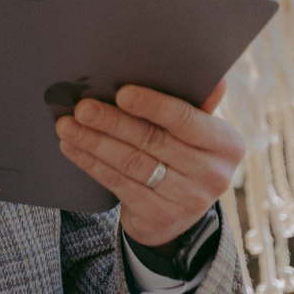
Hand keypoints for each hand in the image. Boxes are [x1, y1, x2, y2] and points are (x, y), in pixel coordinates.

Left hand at [55, 80, 243, 246]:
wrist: (178, 215)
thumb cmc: (182, 155)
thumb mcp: (197, 133)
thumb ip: (194, 105)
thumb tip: (211, 77)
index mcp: (226, 144)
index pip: (186, 119)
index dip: (153, 106)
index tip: (122, 93)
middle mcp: (213, 174)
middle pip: (152, 140)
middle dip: (112, 122)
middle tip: (82, 108)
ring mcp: (188, 199)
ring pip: (131, 162)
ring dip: (94, 142)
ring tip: (67, 126)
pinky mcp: (160, 216)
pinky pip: (118, 183)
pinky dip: (91, 163)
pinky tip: (72, 147)